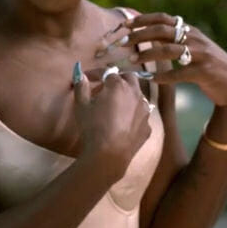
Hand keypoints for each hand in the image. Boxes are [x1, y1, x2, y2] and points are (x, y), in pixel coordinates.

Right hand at [72, 63, 151, 180]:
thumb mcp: (82, 106)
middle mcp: (136, 94)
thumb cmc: (93, 127)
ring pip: (138, 96)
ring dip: (127, 96)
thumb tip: (79, 74)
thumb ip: (81, 87)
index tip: (87, 78)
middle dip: (118, 79)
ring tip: (115, 106)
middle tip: (105, 88)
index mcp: (118, 86)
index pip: (108, 72)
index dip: (96, 74)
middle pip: (129, 78)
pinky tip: (123, 123)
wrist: (109, 155)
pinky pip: (140, 115)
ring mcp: (145, 111)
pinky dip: (132, 114)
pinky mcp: (147, 127)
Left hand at [96, 13, 226, 110]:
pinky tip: (151, 79)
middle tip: (122, 43)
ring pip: (168, 50)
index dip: (141, 20)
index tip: (124, 25)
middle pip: (161, 31)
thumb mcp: (194, 48)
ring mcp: (201, 54)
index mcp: (189, 30)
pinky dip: (163, 76)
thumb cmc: (209, 67)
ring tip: (132, 60)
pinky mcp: (204, 71)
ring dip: (147, 54)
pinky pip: (179, 73)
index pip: (162, 18)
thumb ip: (176, 40)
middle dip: (139, 35)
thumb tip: (150, 36)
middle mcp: (194, 38)